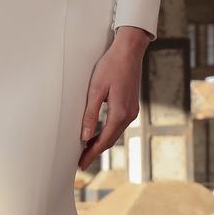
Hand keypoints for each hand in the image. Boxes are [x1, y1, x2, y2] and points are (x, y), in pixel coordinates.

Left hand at [78, 26, 151, 169]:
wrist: (129, 50)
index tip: (81, 164)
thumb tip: (85, 137)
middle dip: (95, 151)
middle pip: (111, 140)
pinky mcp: (132, 105)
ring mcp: (132, 110)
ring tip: (86, 150)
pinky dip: (108, 133)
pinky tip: (98, 134)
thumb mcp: (96, 90)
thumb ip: (91, 115)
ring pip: (115, 133)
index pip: (104, 141)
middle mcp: (129, 115)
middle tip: (81, 161)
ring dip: (102, 142)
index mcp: (120, 113)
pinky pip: (118, 125)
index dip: (91, 154)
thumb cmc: (111, 66)